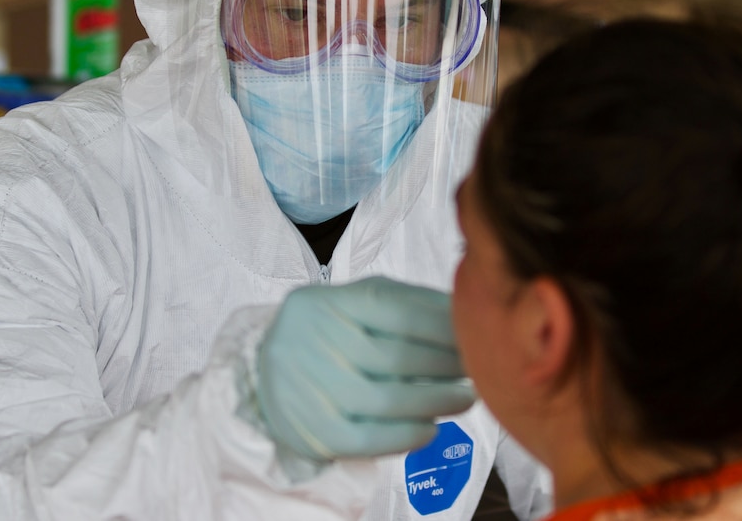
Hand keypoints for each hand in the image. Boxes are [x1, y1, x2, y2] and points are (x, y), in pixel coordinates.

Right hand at [256, 276, 475, 460]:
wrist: (263, 373)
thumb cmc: (331, 332)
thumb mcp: (358, 303)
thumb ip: (407, 302)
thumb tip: (463, 309)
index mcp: (330, 302)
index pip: (398, 311)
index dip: (444, 326)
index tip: (475, 335)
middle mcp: (314, 341)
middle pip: (397, 356)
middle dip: (448, 365)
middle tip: (478, 368)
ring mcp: (310, 388)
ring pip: (386, 399)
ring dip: (437, 401)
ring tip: (466, 399)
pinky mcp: (312, 430)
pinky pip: (368, 439)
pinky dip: (407, 436)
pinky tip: (432, 429)